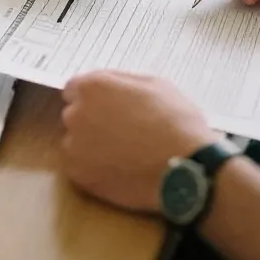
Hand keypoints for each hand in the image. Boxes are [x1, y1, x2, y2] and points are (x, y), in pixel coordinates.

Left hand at [60, 72, 215, 211]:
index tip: (109, 104)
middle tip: (120, 128)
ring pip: (77, 141)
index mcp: (93, 87)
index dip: (94, 96)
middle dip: (91, 118)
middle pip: (75, 113)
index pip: (75, 87)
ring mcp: (75, 148)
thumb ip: (123, 83)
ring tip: (122, 151)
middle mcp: (76, 114)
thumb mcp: (154, 84)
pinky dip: (95, 166)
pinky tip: (119, 168)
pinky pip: (80, 166)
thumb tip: (111, 88)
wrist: (184, 169)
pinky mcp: (80, 177)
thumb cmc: (174, 119)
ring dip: (91, 143)